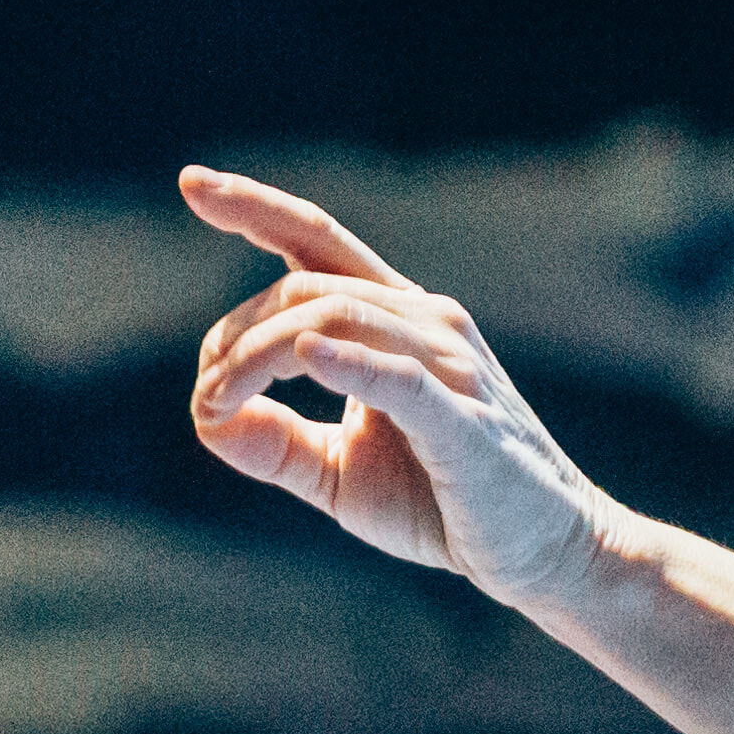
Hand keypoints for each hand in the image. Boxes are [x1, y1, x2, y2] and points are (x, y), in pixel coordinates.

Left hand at [178, 164, 618, 619]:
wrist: (542, 550)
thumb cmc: (443, 503)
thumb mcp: (339, 471)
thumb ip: (274, 440)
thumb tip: (205, 417)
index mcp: (398, 319)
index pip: (318, 241)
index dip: (256, 206)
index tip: (191, 183)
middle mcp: (427, 320)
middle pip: (304, 287)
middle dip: (234, 337)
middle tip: (206, 403)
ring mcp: (450, 364)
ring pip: (334, 316)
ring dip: (258, 356)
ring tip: (219, 404)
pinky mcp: (464, 421)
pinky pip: (400, 376)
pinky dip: (349, 361)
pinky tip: (304, 356)